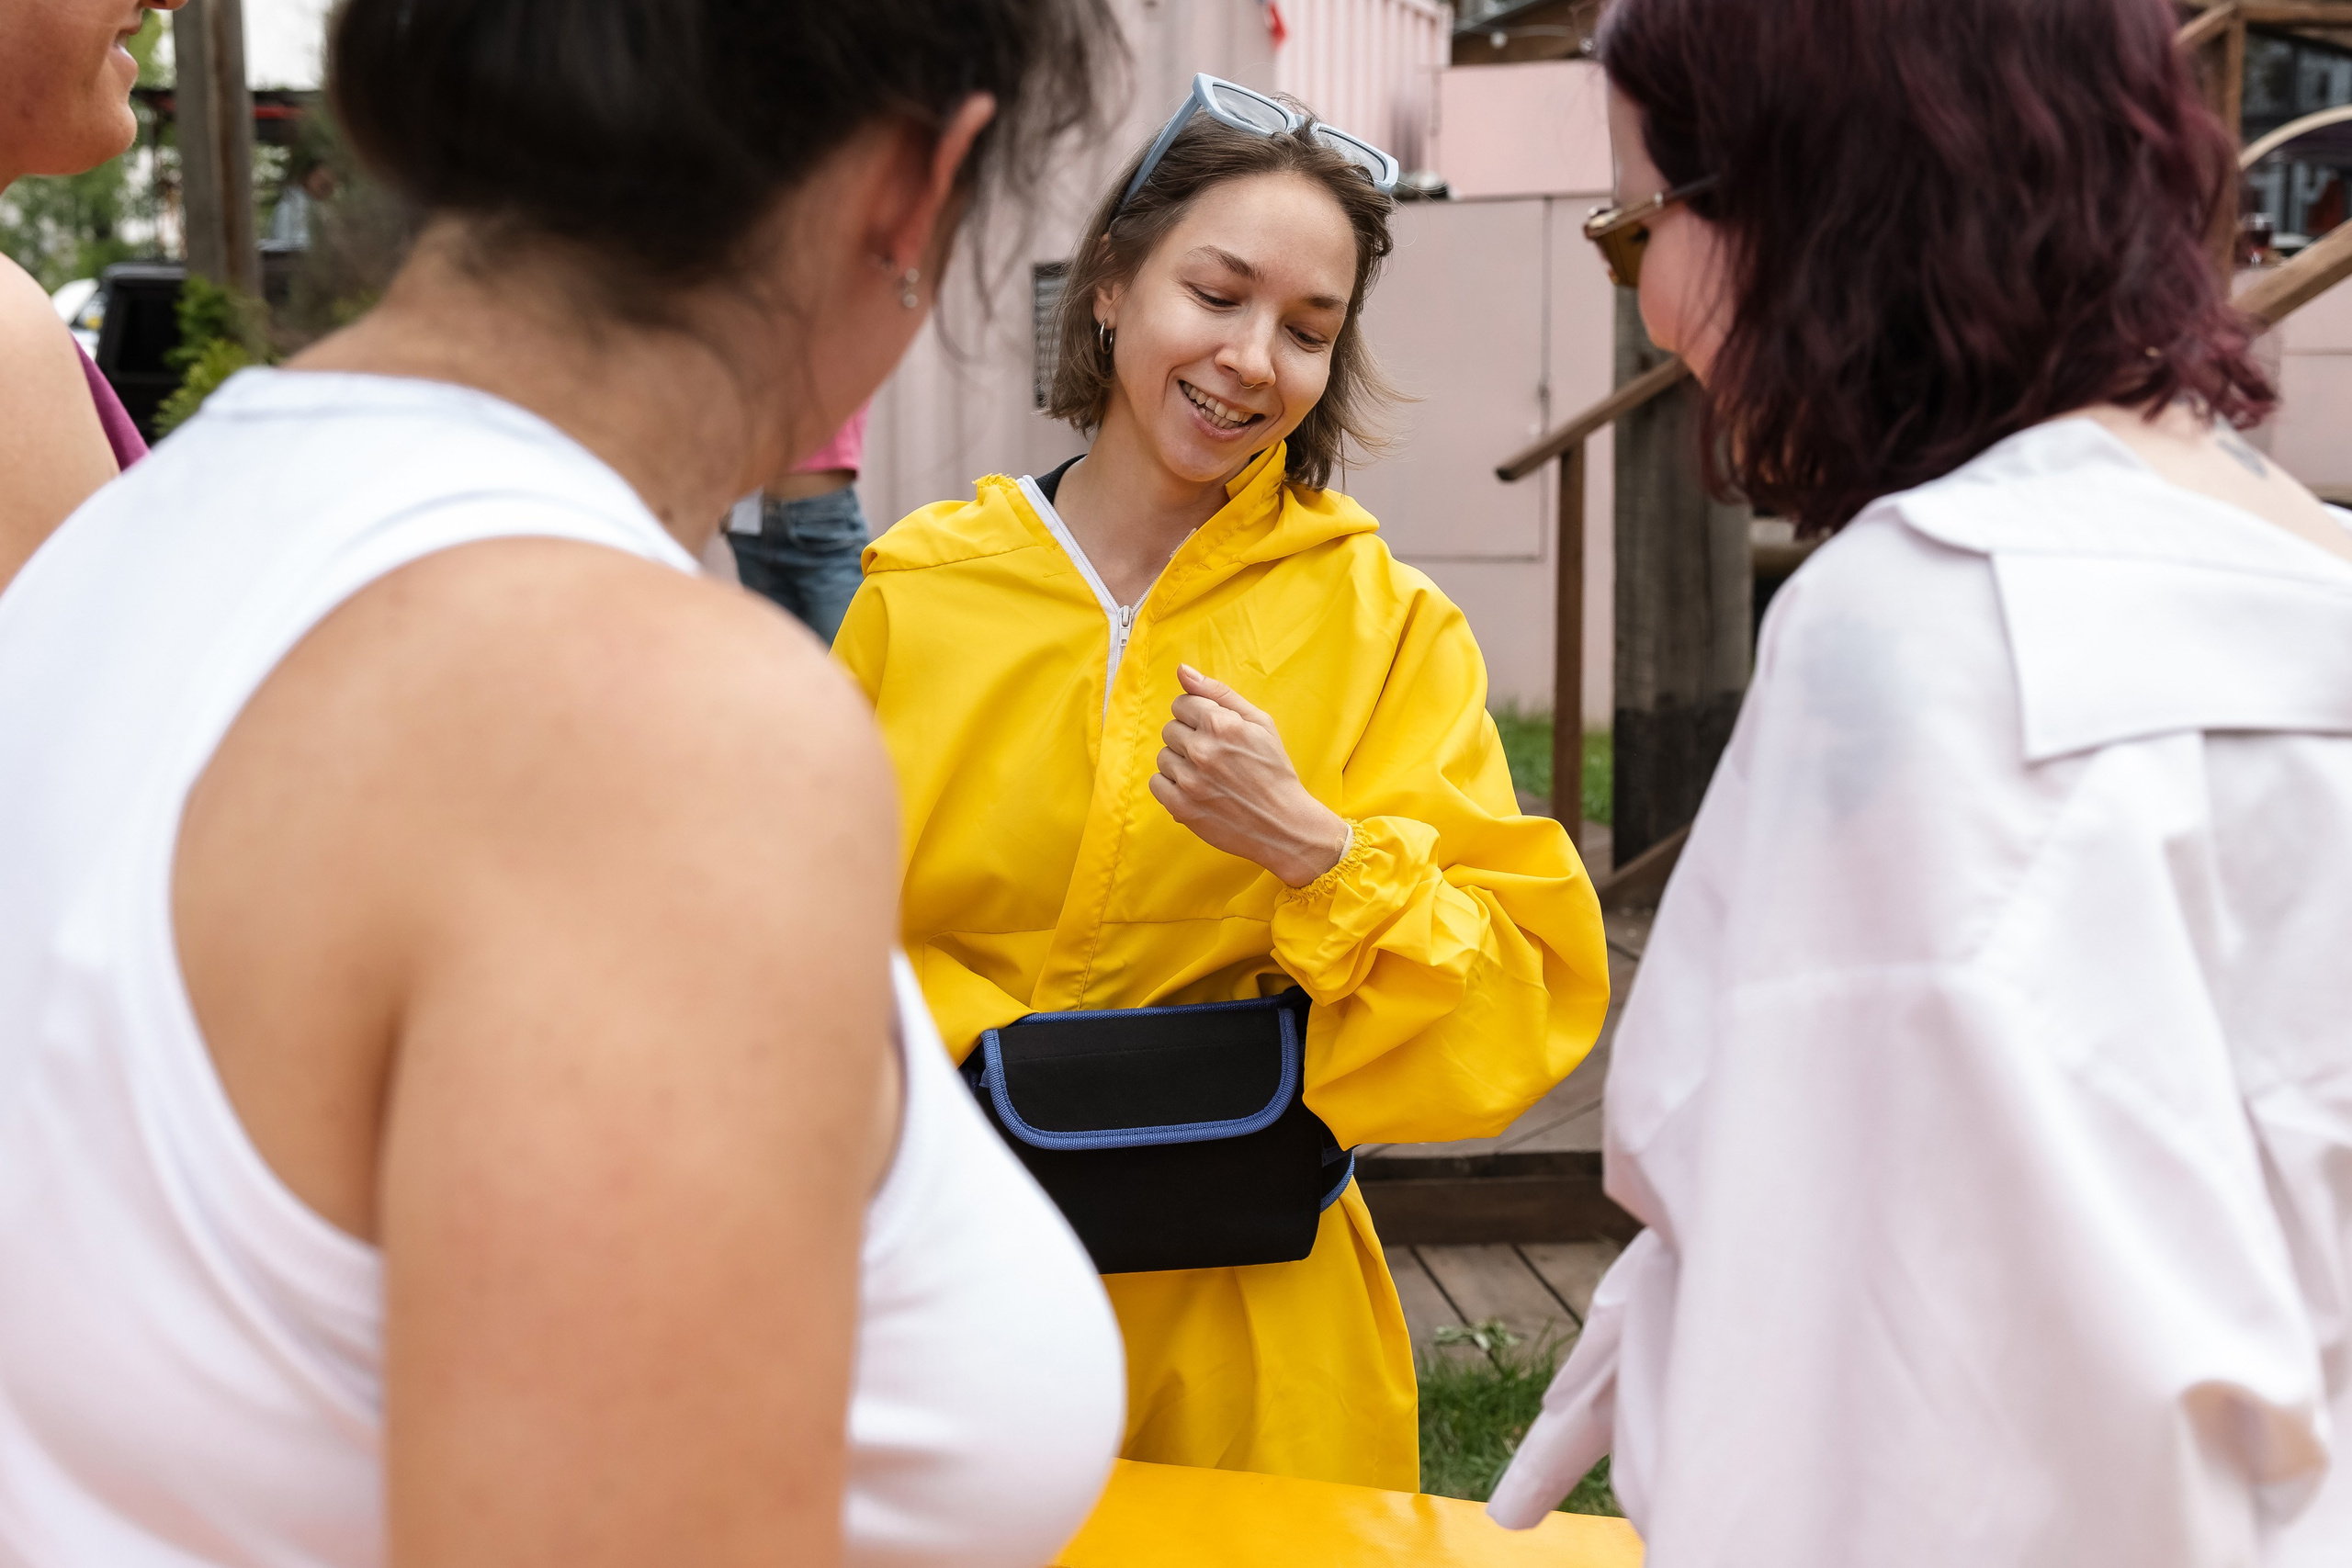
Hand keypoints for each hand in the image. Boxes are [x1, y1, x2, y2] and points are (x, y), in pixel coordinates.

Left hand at [1150, 665, 1350, 887]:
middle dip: (1189, 738)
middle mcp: (1202, 750)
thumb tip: (1182, 670)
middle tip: (1214, 756)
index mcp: (1221, 724)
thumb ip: (1219, 693)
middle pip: (1170, 729)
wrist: (1283, 824)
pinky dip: (1172, 786)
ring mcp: (1190, 780)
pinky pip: (1156, 783)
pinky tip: (1195, 790)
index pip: (1181, 704)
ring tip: (1207, 775)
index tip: (1212, 731)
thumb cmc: (1274, 770)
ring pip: (1163, 756)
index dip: (1197, 716)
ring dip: (1181, 763)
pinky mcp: (1182, 807)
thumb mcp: (1259, 723)